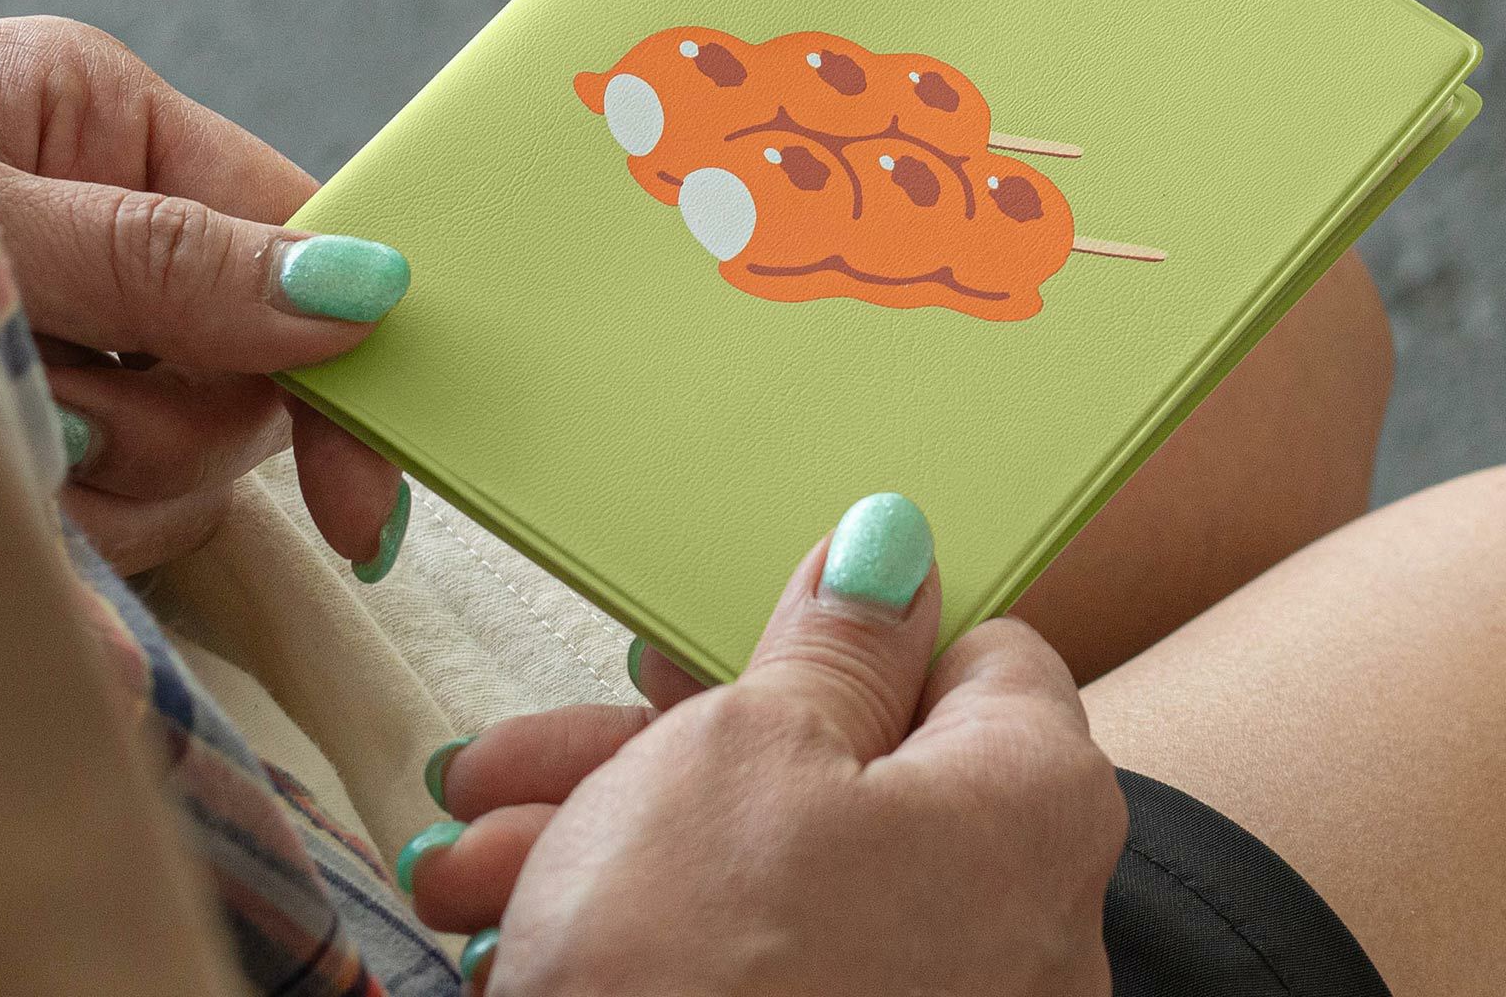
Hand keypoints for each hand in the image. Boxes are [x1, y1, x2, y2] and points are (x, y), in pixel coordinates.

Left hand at [0, 16, 410, 575]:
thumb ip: (163, 259)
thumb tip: (355, 286)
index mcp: (96, 117)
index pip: (290, 223)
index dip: (338, 349)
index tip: (361, 491)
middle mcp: (101, 218)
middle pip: (250, 359)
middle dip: (166, 432)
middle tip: (63, 441)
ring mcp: (73, 331)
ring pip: (191, 453)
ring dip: (102, 489)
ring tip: (1, 462)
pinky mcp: (41, 431)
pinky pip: (126, 510)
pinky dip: (76, 534)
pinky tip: (10, 503)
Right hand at [403, 494, 1126, 994]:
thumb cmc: (701, 973)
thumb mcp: (745, 747)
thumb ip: (831, 639)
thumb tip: (892, 550)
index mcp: (1030, 804)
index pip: (976, 656)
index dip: (850, 636)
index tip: (737, 642)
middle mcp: (1022, 928)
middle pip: (843, 774)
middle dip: (669, 752)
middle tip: (550, 748)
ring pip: (779, 882)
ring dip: (621, 848)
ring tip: (475, 860)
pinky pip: (771, 977)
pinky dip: (658, 945)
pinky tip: (512, 938)